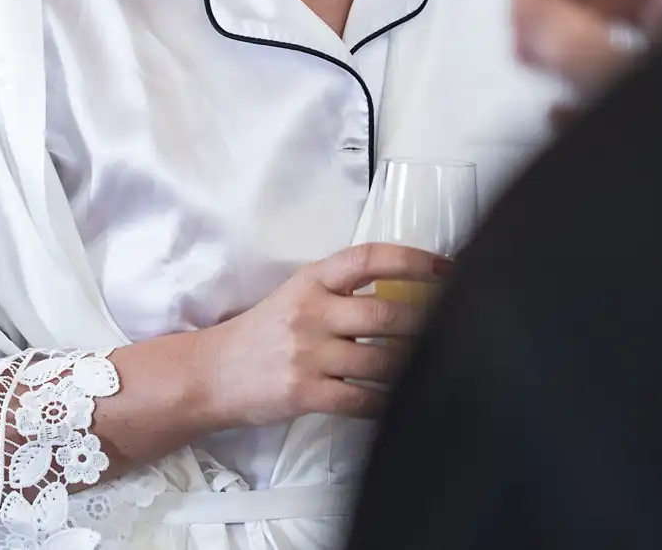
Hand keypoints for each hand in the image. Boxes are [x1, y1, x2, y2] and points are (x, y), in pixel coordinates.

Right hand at [197, 243, 448, 427]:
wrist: (211, 373)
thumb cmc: (263, 333)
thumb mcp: (297, 296)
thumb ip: (342, 292)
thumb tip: (406, 295)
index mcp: (312, 280)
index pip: (369, 258)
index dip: (413, 260)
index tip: (446, 268)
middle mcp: (311, 312)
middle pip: (385, 315)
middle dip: (424, 323)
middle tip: (450, 327)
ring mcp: (308, 354)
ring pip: (381, 361)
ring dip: (411, 366)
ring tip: (430, 365)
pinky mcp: (305, 393)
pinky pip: (361, 400)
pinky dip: (386, 402)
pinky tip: (399, 400)